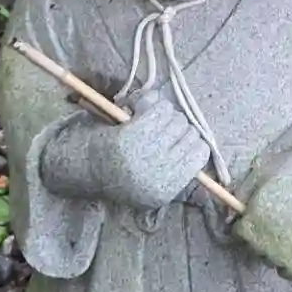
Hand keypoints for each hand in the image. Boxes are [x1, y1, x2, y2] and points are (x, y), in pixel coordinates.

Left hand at [42, 93, 210, 210]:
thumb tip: (215, 172)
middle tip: (156, 124)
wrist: (76, 169)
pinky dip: (148, 102)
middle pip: (188, 132)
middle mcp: (157, 175)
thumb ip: (178, 175)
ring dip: (160, 110)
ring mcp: (143, 156)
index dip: (190, 140)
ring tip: (143, 116)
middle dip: (175, 123)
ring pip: (173, 117)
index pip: (199, 154)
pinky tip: (135, 108)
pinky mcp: (128, 137)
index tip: (175, 136)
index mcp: (165, 190)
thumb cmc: (116, 172)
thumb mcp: (150, 185)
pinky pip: (156, 108)